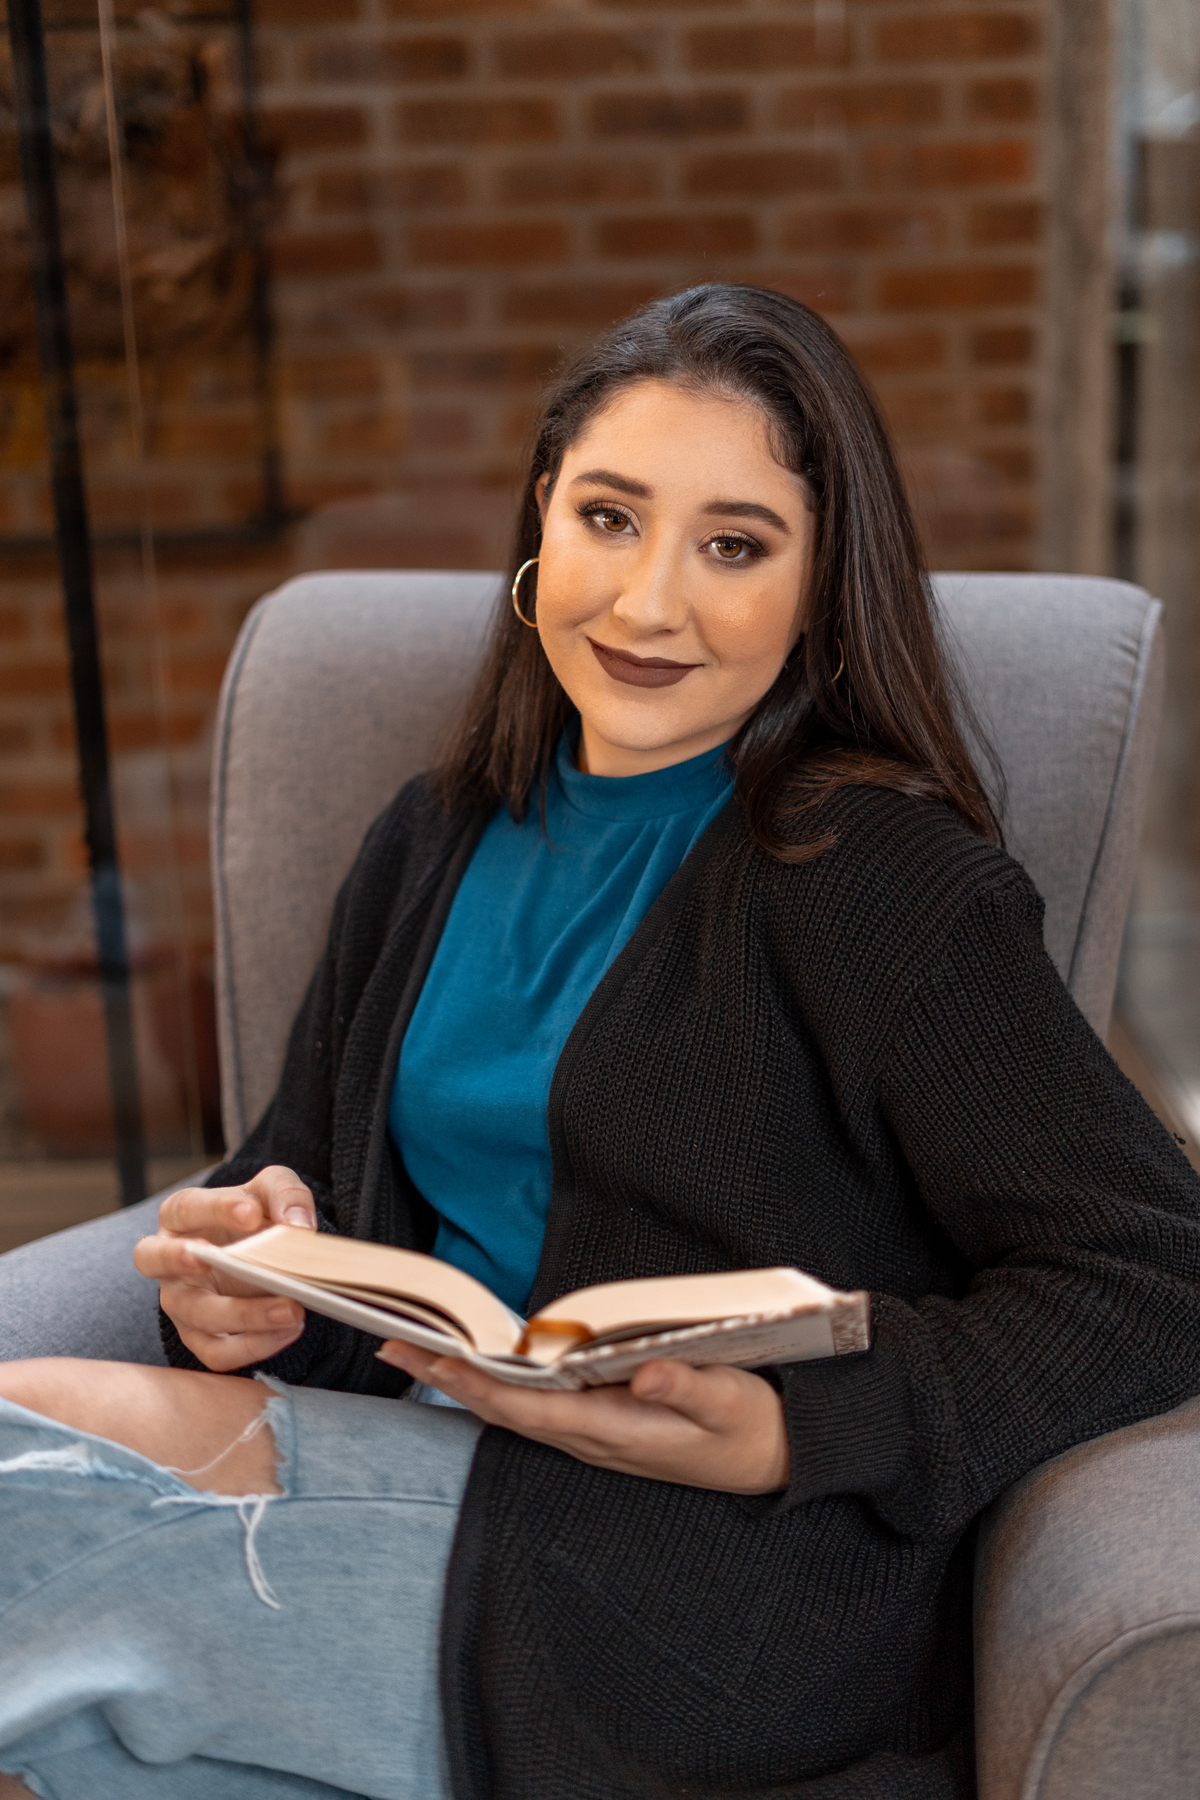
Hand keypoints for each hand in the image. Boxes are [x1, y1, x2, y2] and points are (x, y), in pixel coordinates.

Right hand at [134, 1165, 316, 1371]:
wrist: (260, 1253)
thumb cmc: (255, 1215)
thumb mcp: (272, 1191)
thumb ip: (285, 1193)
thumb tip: (296, 1223)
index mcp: (181, 1216)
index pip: (186, 1208)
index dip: (215, 1209)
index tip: (251, 1213)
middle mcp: (169, 1262)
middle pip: (154, 1260)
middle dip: (179, 1260)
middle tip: (215, 1259)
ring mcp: (180, 1303)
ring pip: (196, 1314)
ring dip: (245, 1315)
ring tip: (290, 1308)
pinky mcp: (199, 1337)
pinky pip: (216, 1352)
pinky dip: (254, 1346)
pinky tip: (289, 1330)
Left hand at [378, 1342, 789, 1494]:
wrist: (772, 1463)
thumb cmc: (749, 1427)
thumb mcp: (729, 1401)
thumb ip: (687, 1387)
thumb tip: (645, 1373)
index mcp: (615, 1429)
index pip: (530, 1407)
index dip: (478, 1384)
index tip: (435, 1359)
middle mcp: (593, 1437)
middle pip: (505, 1410)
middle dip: (448, 1380)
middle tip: (394, 1345)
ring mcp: (593, 1435)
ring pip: (513, 1411)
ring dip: (463, 1384)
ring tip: (417, 1351)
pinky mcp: (600, 1425)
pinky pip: (534, 1409)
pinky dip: (495, 1388)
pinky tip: (475, 1370)